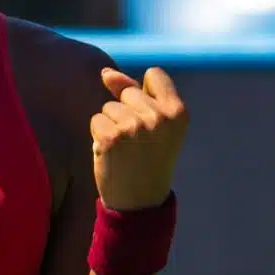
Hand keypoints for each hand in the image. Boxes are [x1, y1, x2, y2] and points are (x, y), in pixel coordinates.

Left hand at [90, 67, 187, 210]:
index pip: (154, 74)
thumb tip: (106, 73)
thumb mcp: (154, 124)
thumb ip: (133, 91)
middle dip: (127, 111)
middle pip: (128, 92)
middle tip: (138, 142)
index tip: (151, 121)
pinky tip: (111, 153)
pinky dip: (99, 135)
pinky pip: (96, 120)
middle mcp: (159, 117)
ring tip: (126, 149)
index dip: (146, 94)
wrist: (140, 201)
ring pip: (109, 107)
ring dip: (112, 125)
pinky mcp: (110, 137)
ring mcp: (134, 127)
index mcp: (178, 111)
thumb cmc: (148, 158)